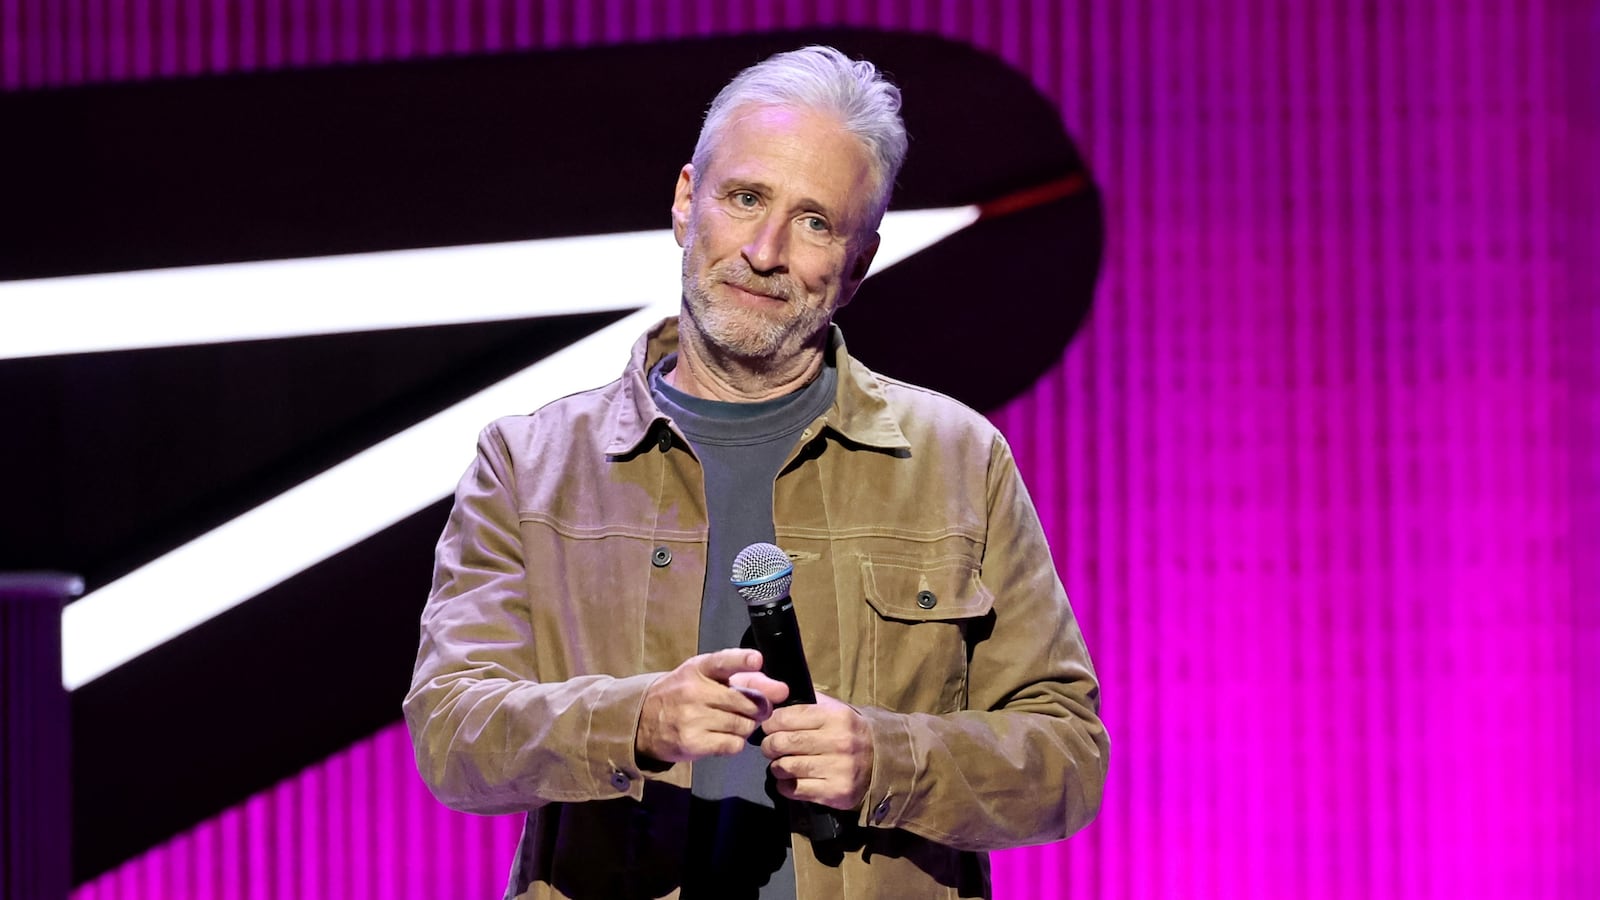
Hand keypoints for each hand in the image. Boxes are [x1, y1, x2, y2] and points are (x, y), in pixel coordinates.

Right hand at [636, 648, 789, 763]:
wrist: (645, 719)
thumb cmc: (685, 693)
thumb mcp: (708, 677)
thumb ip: (747, 679)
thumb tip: (781, 690)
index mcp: (700, 668)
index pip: (723, 661)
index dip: (742, 660)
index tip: (757, 660)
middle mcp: (694, 690)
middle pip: (747, 702)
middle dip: (758, 708)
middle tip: (753, 710)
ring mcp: (692, 717)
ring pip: (744, 726)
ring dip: (746, 727)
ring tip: (733, 722)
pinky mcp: (692, 742)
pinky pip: (733, 745)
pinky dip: (735, 743)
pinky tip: (724, 737)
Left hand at [760, 691, 872, 810]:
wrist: (883, 761)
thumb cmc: (850, 732)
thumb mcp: (837, 709)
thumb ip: (810, 701)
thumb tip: (778, 696)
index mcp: (835, 717)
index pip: (787, 717)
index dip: (771, 722)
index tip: (769, 727)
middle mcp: (837, 742)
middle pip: (782, 743)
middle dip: (769, 745)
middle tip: (770, 747)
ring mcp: (837, 768)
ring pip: (785, 767)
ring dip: (777, 766)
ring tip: (781, 763)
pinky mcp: (835, 792)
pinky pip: (794, 789)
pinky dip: (785, 785)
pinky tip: (790, 780)